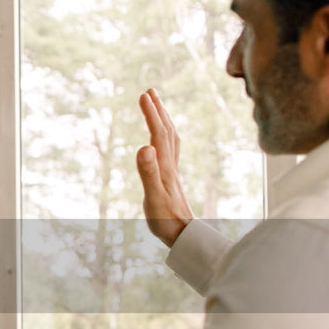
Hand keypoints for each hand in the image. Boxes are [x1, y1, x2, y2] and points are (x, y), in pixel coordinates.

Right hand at [137, 89, 193, 246]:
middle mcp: (171, 165)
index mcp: (165, 166)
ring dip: (164, 120)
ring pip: (171, 139)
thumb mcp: (153, 197)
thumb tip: (143, 146)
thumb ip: (148, 172)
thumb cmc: (166, 220)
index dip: (151, 113)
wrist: (185, 236)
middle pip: (167, 131)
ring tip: (156, 108)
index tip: (143, 95)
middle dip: (159, 110)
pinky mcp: (171, 179)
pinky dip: (167, 137)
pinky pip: (171, 151)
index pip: (158, 133)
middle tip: (150, 92)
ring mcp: (173, 172)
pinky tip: (162, 140)